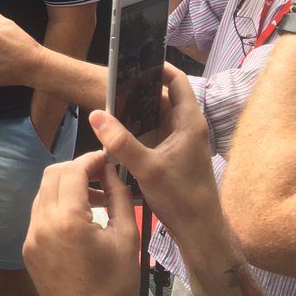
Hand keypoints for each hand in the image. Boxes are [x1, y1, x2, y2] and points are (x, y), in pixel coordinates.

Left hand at [23, 149, 138, 295]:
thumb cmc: (115, 287)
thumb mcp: (127, 239)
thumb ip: (119, 197)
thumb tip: (112, 170)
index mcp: (68, 219)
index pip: (72, 170)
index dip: (91, 159)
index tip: (107, 159)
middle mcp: (42, 223)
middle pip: (52, 175)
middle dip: (76, 168)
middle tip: (101, 175)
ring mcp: (31, 236)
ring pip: (43, 193)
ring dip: (65, 185)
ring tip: (93, 197)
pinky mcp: (29, 248)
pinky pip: (39, 213)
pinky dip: (56, 205)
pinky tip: (78, 217)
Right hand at [88, 63, 214, 239]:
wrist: (200, 232)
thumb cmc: (182, 198)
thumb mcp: (147, 168)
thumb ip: (120, 142)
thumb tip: (95, 115)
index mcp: (189, 122)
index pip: (177, 81)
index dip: (158, 67)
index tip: (132, 63)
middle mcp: (187, 127)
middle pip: (162, 97)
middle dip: (138, 90)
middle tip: (111, 85)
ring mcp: (180, 142)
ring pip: (156, 117)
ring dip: (135, 112)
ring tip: (109, 105)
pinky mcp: (173, 155)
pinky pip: (153, 133)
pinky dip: (137, 130)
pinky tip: (117, 133)